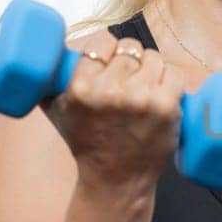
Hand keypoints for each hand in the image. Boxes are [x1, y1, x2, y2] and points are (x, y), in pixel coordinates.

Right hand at [39, 31, 185, 191]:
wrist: (116, 179)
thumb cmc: (86, 143)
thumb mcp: (56, 110)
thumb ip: (47, 79)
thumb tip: (48, 50)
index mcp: (81, 89)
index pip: (102, 41)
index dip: (108, 48)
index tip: (109, 59)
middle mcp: (111, 92)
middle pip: (130, 48)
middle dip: (130, 59)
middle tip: (128, 77)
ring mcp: (142, 99)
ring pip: (154, 57)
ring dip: (151, 68)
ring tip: (144, 86)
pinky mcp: (167, 107)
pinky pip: (175, 73)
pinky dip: (170, 79)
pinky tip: (162, 90)